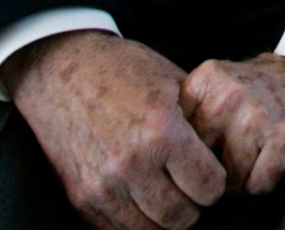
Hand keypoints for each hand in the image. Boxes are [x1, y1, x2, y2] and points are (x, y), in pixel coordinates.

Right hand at [5, 31, 225, 229]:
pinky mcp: (81, 197)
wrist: (58, 70)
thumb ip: (200, 121)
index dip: (214, 181)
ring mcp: (102, 184)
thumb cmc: (120, 71)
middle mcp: (131, 163)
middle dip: (192, 203)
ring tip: (163, 190)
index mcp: (161, 130)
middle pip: (182, 217)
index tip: (207, 172)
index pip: (209, 187)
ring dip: (163, 216)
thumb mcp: (172, 82)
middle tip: (186, 185)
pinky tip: (137, 196)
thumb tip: (226, 155)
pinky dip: (133, 220)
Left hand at [180, 54, 284, 196]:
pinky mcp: (283, 137)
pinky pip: (258, 184)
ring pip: (228, 179)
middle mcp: (227, 95)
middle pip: (199, 161)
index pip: (175, 138)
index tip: (205, 149)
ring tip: (254, 156)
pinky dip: (264, 182)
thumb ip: (190, 113)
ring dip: (240, 179)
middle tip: (232, 157)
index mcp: (205, 80)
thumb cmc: (259, 92)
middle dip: (213, 170)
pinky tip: (272, 160)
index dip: (190, 152)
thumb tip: (164, 165)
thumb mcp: (219, 86)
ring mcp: (256, 115)